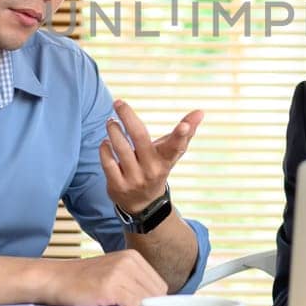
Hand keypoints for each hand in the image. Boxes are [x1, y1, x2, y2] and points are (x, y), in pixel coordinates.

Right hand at [40, 250, 165, 305]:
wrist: (53, 279)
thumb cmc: (80, 283)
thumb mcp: (113, 275)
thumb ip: (133, 286)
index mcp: (133, 257)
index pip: (160, 286)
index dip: (152, 303)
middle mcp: (130, 260)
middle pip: (158, 294)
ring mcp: (121, 271)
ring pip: (148, 301)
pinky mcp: (111, 285)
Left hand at [99, 99, 203, 214]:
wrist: (143, 203)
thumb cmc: (157, 167)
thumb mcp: (171, 153)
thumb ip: (186, 131)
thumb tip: (201, 111)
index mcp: (166, 159)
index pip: (176, 146)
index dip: (181, 135)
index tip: (185, 125)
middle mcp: (152, 169)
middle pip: (139, 137)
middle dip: (128, 117)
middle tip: (118, 102)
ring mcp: (134, 178)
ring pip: (120, 147)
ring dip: (113, 130)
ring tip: (111, 122)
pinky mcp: (118, 186)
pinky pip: (108, 162)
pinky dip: (105, 148)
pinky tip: (106, 142)